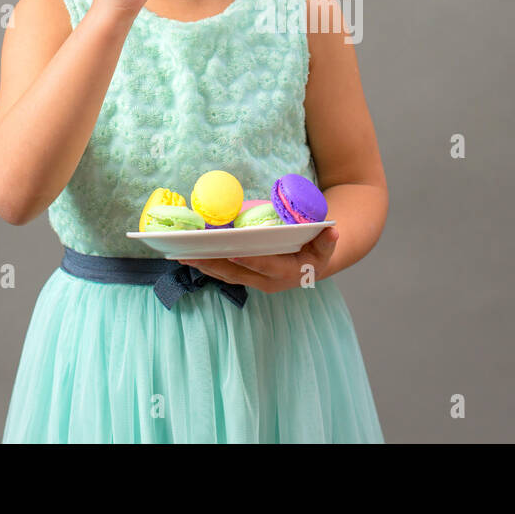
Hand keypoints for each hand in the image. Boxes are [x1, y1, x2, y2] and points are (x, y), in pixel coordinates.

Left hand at [178, 227, 339, 294]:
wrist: (315, 263)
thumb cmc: (318, 249)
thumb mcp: (326, 245)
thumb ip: (327, 240)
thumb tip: (333, 232)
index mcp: (287, 273)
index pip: (266, 266)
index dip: (250, 261)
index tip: (233, 253)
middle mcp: (268, 282)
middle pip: (237, 273)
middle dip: (213, 264)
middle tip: (191, 254)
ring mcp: (255, 281)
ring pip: (226, 275)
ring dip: (204, 265)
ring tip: (181, 255)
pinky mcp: (246, 277)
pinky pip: (224, 273)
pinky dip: (206, 264)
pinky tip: (189, 256)